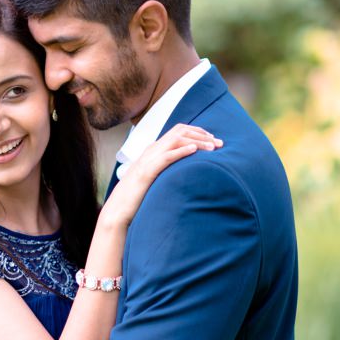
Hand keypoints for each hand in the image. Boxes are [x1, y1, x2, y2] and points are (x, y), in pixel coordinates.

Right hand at [102, 123, 221, 231]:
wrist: (119, 208)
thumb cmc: (138, 196)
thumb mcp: (155, 178)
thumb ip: (167, 170)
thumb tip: (185, 172)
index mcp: (153, 150)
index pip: (177, 131)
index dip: (197, 131)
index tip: (213, 139)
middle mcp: (151, 150)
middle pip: (179, 131)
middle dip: (202, 134)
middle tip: (220, 143)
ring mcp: (148, 159)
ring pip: (175, 140)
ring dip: (197, 141)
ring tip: (213, 148)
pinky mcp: (147, 171)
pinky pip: (166, 156)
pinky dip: (181, 151)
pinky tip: (194, 151)